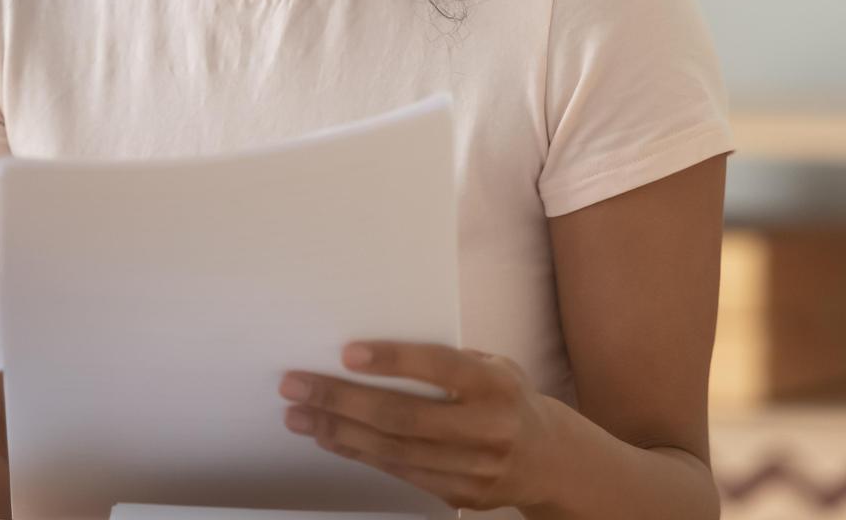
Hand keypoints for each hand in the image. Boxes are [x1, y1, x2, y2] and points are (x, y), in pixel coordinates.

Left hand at [278, 342, 560, 512]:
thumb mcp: (491, 365)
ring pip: (394, 450)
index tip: (347, 353)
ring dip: (339, 431)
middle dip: (342, 400)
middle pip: (404, 416)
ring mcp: (475, 467)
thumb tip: (371, 350)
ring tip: (299, 414)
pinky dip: (359, 454)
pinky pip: (400, 473)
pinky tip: (330, 437)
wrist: (548, 458)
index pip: (439, 367)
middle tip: (296, 385)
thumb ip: (445, 360)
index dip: (393, 361)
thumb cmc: (504, 396)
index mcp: (495, 384)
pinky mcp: (460, 495)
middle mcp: (488, 427)